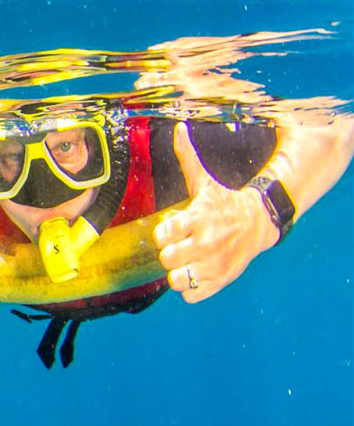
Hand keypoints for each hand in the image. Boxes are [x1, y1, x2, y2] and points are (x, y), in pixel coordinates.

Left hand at [154, 122, 278, 303]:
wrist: (261, 223)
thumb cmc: (225, 203)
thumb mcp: (206, 182)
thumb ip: (188, 158)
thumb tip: (179, 129)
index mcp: (199, 218)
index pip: (163, 235)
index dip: (165, 233)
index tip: (174, 229)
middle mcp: (207, 243)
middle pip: (166, 259)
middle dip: (171, 252)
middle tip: (182, 245)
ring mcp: (214, 265)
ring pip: (176, 280)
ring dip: (178, 273)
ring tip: (188, 260)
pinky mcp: (221, 282)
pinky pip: (191, 296)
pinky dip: (191, 288)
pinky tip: (199, 272)